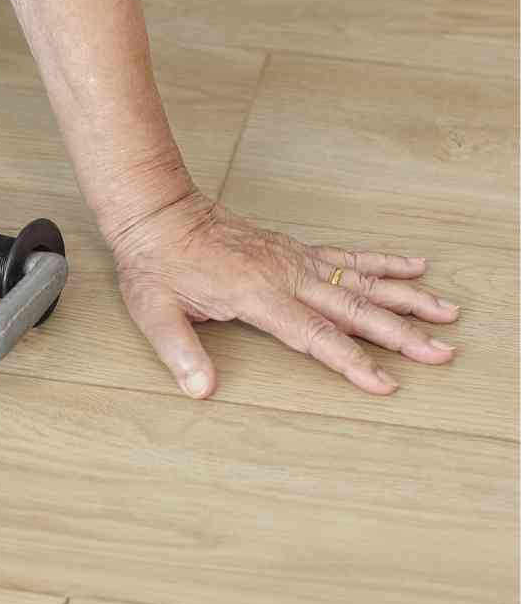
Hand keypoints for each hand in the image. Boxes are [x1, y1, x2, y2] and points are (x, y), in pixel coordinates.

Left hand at [109, 188, 459, 397]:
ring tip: (447, 313)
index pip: (314, 336)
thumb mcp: (155, 312)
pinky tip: (415, 264)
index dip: (351, 361)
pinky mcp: (293, 249)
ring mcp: (294, 259)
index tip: (384, 383)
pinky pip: (347, 256)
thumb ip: (180, 352)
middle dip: (400, 334)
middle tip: (441, 354)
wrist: (158, 213)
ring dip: (406, 297)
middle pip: (353, 309)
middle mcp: (284, 275)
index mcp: (256, 295)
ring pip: (361, 280)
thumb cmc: (155, 265)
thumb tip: (200, 390)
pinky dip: (383, 261)